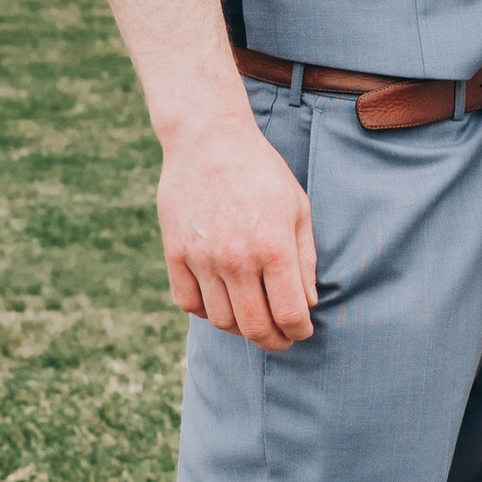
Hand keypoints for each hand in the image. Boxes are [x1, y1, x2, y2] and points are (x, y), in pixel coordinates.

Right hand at [156, 103, 317, 348]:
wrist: (209, 140)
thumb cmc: (261, 172)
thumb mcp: (298, 209)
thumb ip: (304, 260)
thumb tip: (307, 305)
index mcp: (273, 247)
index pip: (290, 314)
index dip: (300, 331)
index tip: (302, 330)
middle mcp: (237, 258)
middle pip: (254, 328)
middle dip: (274, 341)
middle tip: (281, 338)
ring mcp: (202, 258)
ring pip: (221, 320)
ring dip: (241, 327)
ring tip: (252, 316)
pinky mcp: (175, 253)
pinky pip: (188, 303)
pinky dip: (206, 311)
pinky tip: (220, 300)